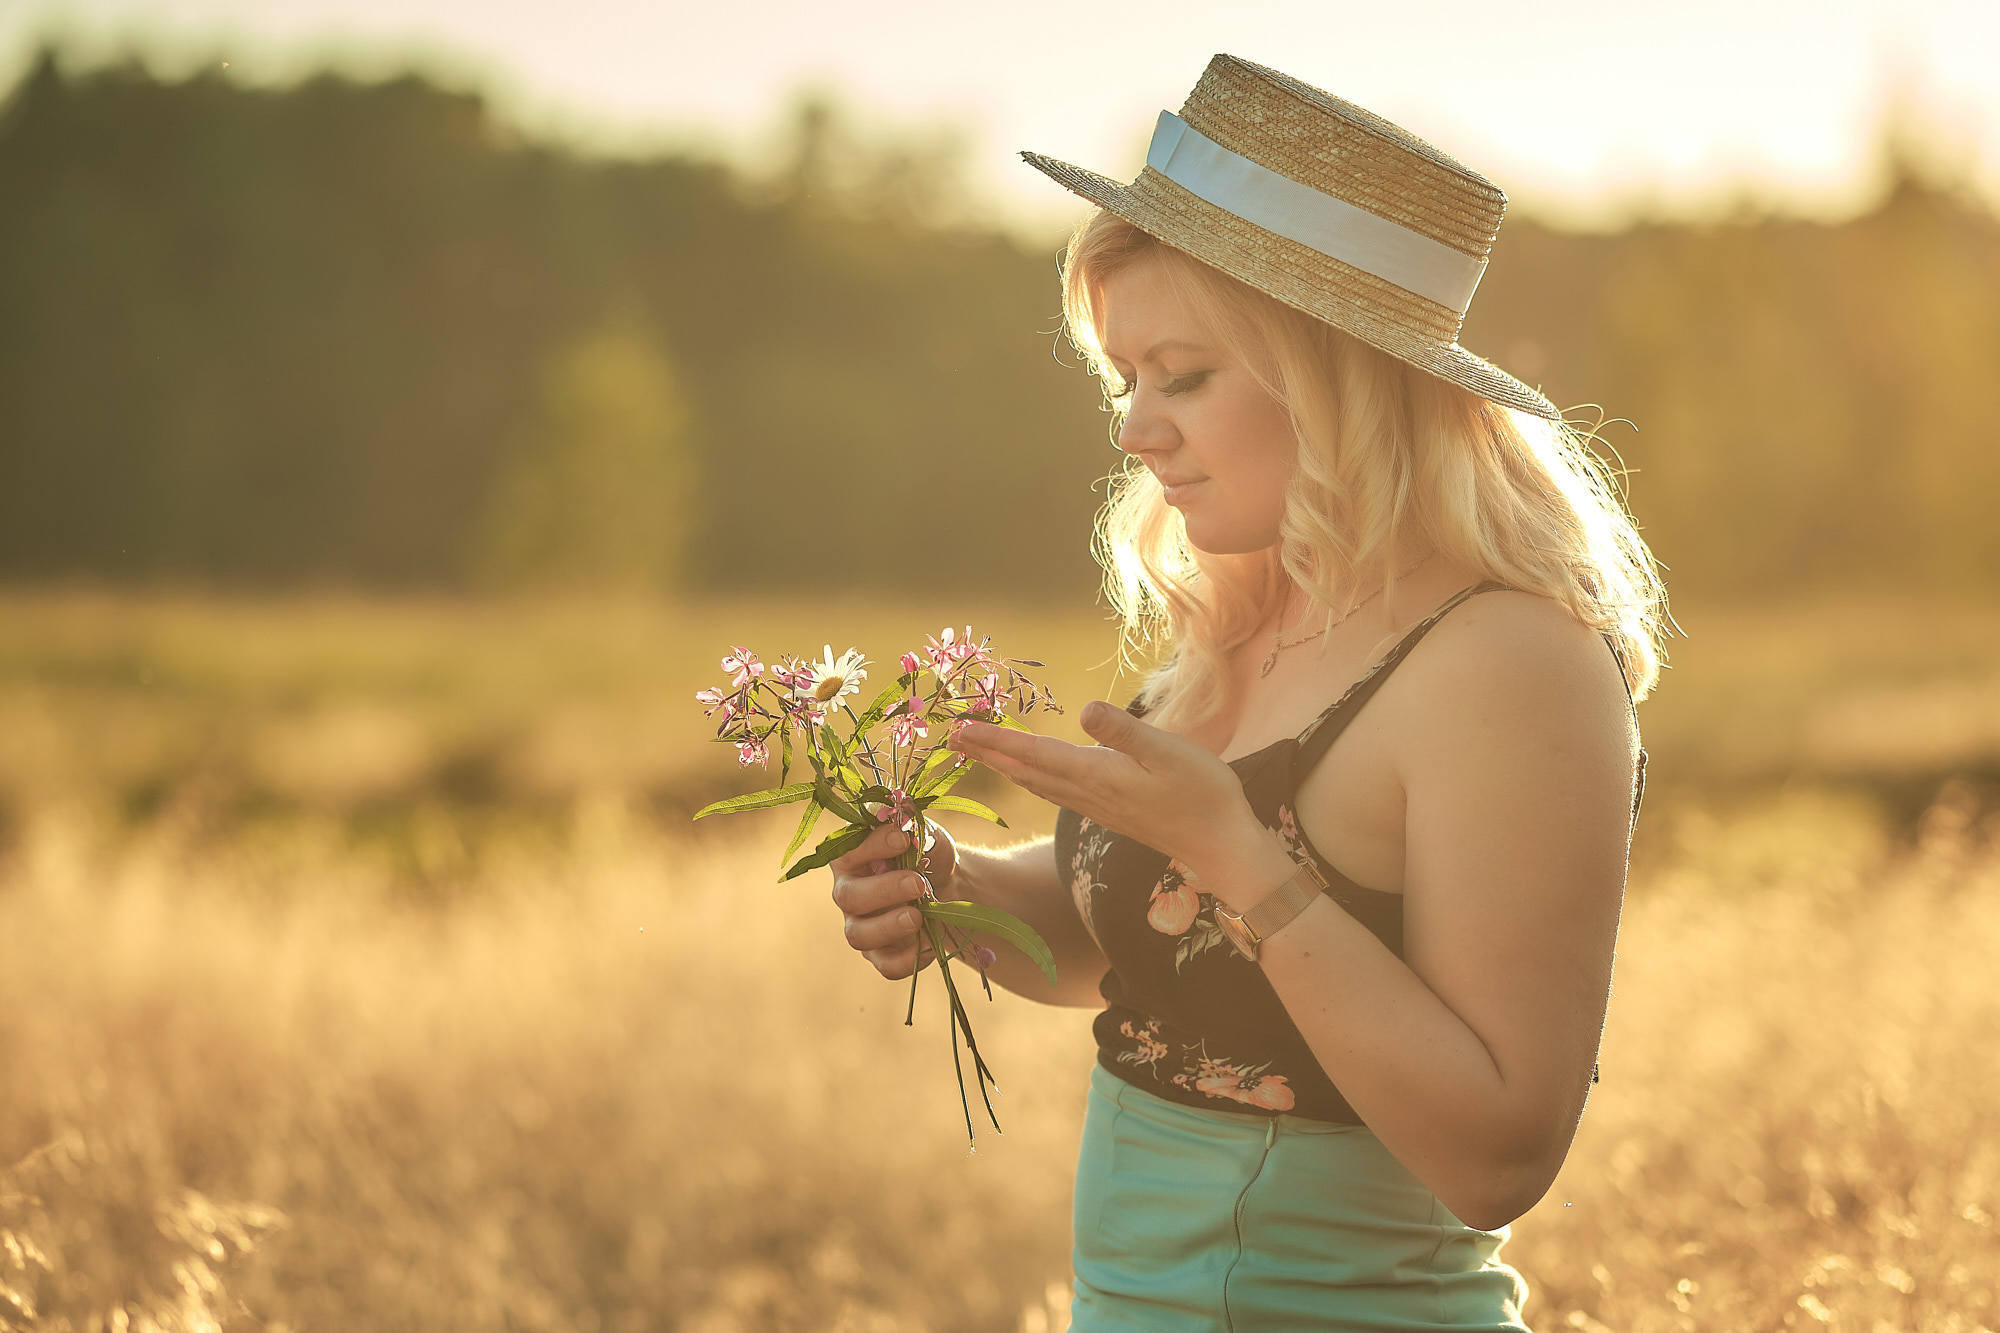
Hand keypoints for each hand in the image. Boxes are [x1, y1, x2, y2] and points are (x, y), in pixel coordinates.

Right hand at [829, 819, 958, 979]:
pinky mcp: (879, 954)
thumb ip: (913, 825)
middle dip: (884, 890)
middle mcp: (847, 892)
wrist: (949, 886)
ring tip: (919, 917)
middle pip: (849, 897)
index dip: (873, 846)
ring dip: (889, 927)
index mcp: (851, 857)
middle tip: (918, 884)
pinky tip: (929, 944)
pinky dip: (907, 958)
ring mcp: (860, 925)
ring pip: (858, 935)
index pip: (848, 851)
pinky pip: (884, 965)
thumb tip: (903, 816)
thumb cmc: (926, 854)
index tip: (903, 839)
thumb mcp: (924, 833)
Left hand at [946, 701, 1256, 879]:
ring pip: (1035, 782)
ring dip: (1003, 765)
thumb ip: (1125, 733)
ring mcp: (1094, 806)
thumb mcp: (1170, 753)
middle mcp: (1086, 793)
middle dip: (986, 752)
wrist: (1221, 847)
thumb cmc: (1203, 794)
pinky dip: (1028, 777)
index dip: (994, 740)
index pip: (1033, 753)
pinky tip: (1026, 774)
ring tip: (976, 750)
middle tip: (950, 734)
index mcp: (1096, 775)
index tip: (959, 728)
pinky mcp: (1105, 811)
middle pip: (1024, 770)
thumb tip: (1083, 711)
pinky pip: (1053, 791)